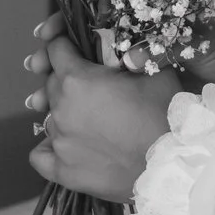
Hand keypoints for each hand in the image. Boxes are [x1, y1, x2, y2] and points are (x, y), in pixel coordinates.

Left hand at [25, 20, 185, 203]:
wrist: (174, 162)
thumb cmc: (166, 111)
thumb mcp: (153, 69)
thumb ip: (129, 53)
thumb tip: (117, 50)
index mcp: (76, 79)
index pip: (55, 49)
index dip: (66, 44)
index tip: (77, 47)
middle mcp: (60, 108)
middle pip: (51, 83)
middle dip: (67, 77)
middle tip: (93, 82)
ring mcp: (59, 142)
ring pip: (50, 116)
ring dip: (64, 111)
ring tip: (89, 116)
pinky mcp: (63, 171)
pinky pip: (39, 156)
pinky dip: (48, 147)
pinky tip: (66, 143)